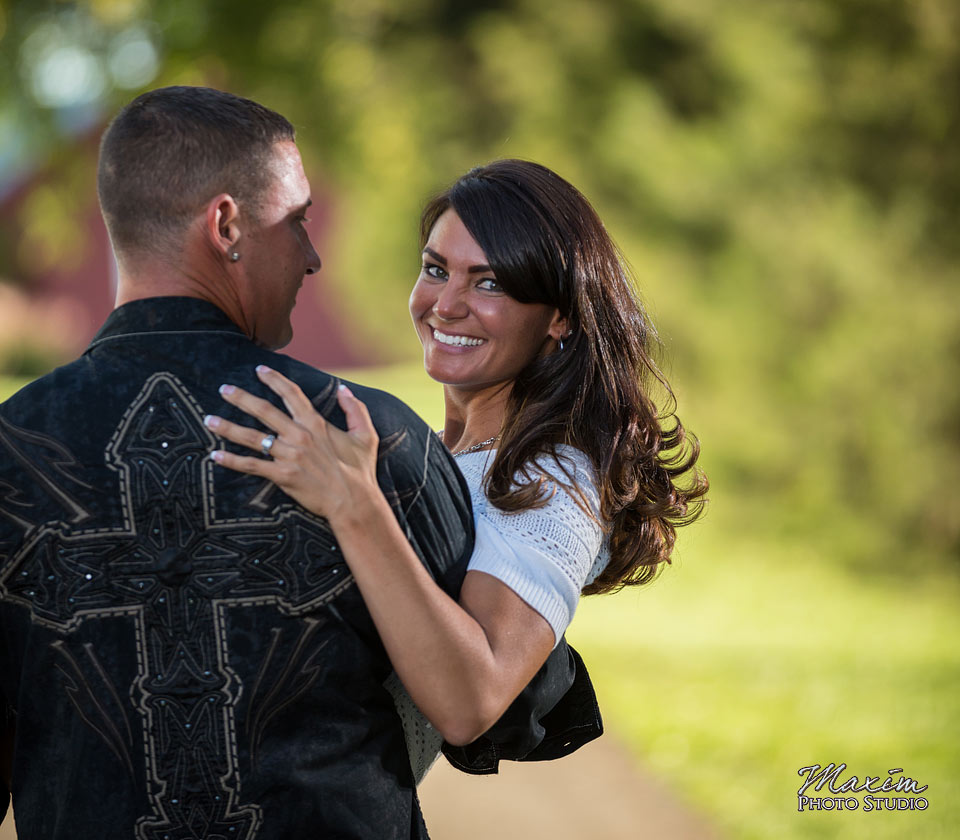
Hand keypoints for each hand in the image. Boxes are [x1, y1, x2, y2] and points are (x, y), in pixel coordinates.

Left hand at [204, 366, 380, 523]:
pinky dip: (232, 460)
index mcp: (316, 423)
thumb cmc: (361, 470)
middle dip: (241, 398)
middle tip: (223, 389)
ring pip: (252, 437)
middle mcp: (299, 435)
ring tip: (209, 420)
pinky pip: (252, 465)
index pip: (291, 394)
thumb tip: (345, 389)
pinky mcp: (282, 475)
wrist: (354, 501)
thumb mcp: (366, 435)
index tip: (259, 370)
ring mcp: (289, 455)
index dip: (274, 379)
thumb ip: (355, 409)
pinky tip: (215, 455)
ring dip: (228, 427)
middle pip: (264, 410)